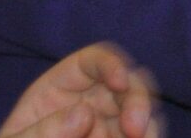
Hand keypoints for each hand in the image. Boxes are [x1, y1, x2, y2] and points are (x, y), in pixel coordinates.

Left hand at [0, 43, 161, 137]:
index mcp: (59, 90)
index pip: (93, 61)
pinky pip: (142, 136)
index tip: (120, 83)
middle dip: (138, 102)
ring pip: (141, 114)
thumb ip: (42, 131)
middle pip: (128, 84)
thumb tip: (84, 114)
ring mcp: (107, 126)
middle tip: (136, 130)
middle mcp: (90, 103)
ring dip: (147, 126)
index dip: (111, 64)